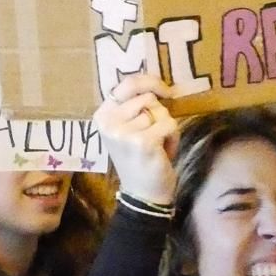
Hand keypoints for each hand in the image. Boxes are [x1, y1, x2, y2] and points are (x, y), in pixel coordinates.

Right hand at [94, 73, 177, 205]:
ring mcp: (124, 132)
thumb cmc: (140, 159)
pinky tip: (163, 152)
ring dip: (165, 128)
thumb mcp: (129, 128)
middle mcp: (108, 122)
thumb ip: (134, 106)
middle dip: (158, 115)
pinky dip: (173, 138)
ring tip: (157, 146)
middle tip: (154, 136)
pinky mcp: (143, 141)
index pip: (127, 84)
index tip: (165, 90)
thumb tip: (156, 83)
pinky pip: (169, 124)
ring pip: (160, 112)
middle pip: (148, 98)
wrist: (143, 194)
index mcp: (102, 115)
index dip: (149, 82)